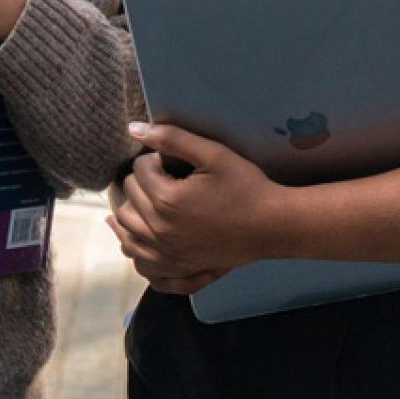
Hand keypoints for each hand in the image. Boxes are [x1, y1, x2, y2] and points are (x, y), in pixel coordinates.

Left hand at [106, 123, 284, 289]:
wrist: (272, 225)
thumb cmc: (245, 186)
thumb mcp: (212, 153)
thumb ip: (171, 138)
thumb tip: (133, 128)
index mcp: (167, 201)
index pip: (138, 171)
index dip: (153, 160)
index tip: (170, 162)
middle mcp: (161, 232)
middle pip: (128, 200)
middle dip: (141, 183)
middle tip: (164, 178)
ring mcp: (168, 255)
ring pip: (127, 234)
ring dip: (131, 214)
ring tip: (148, 201)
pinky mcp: (178, 269)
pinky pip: (143, 266)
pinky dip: (137, 251)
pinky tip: (141, 237)